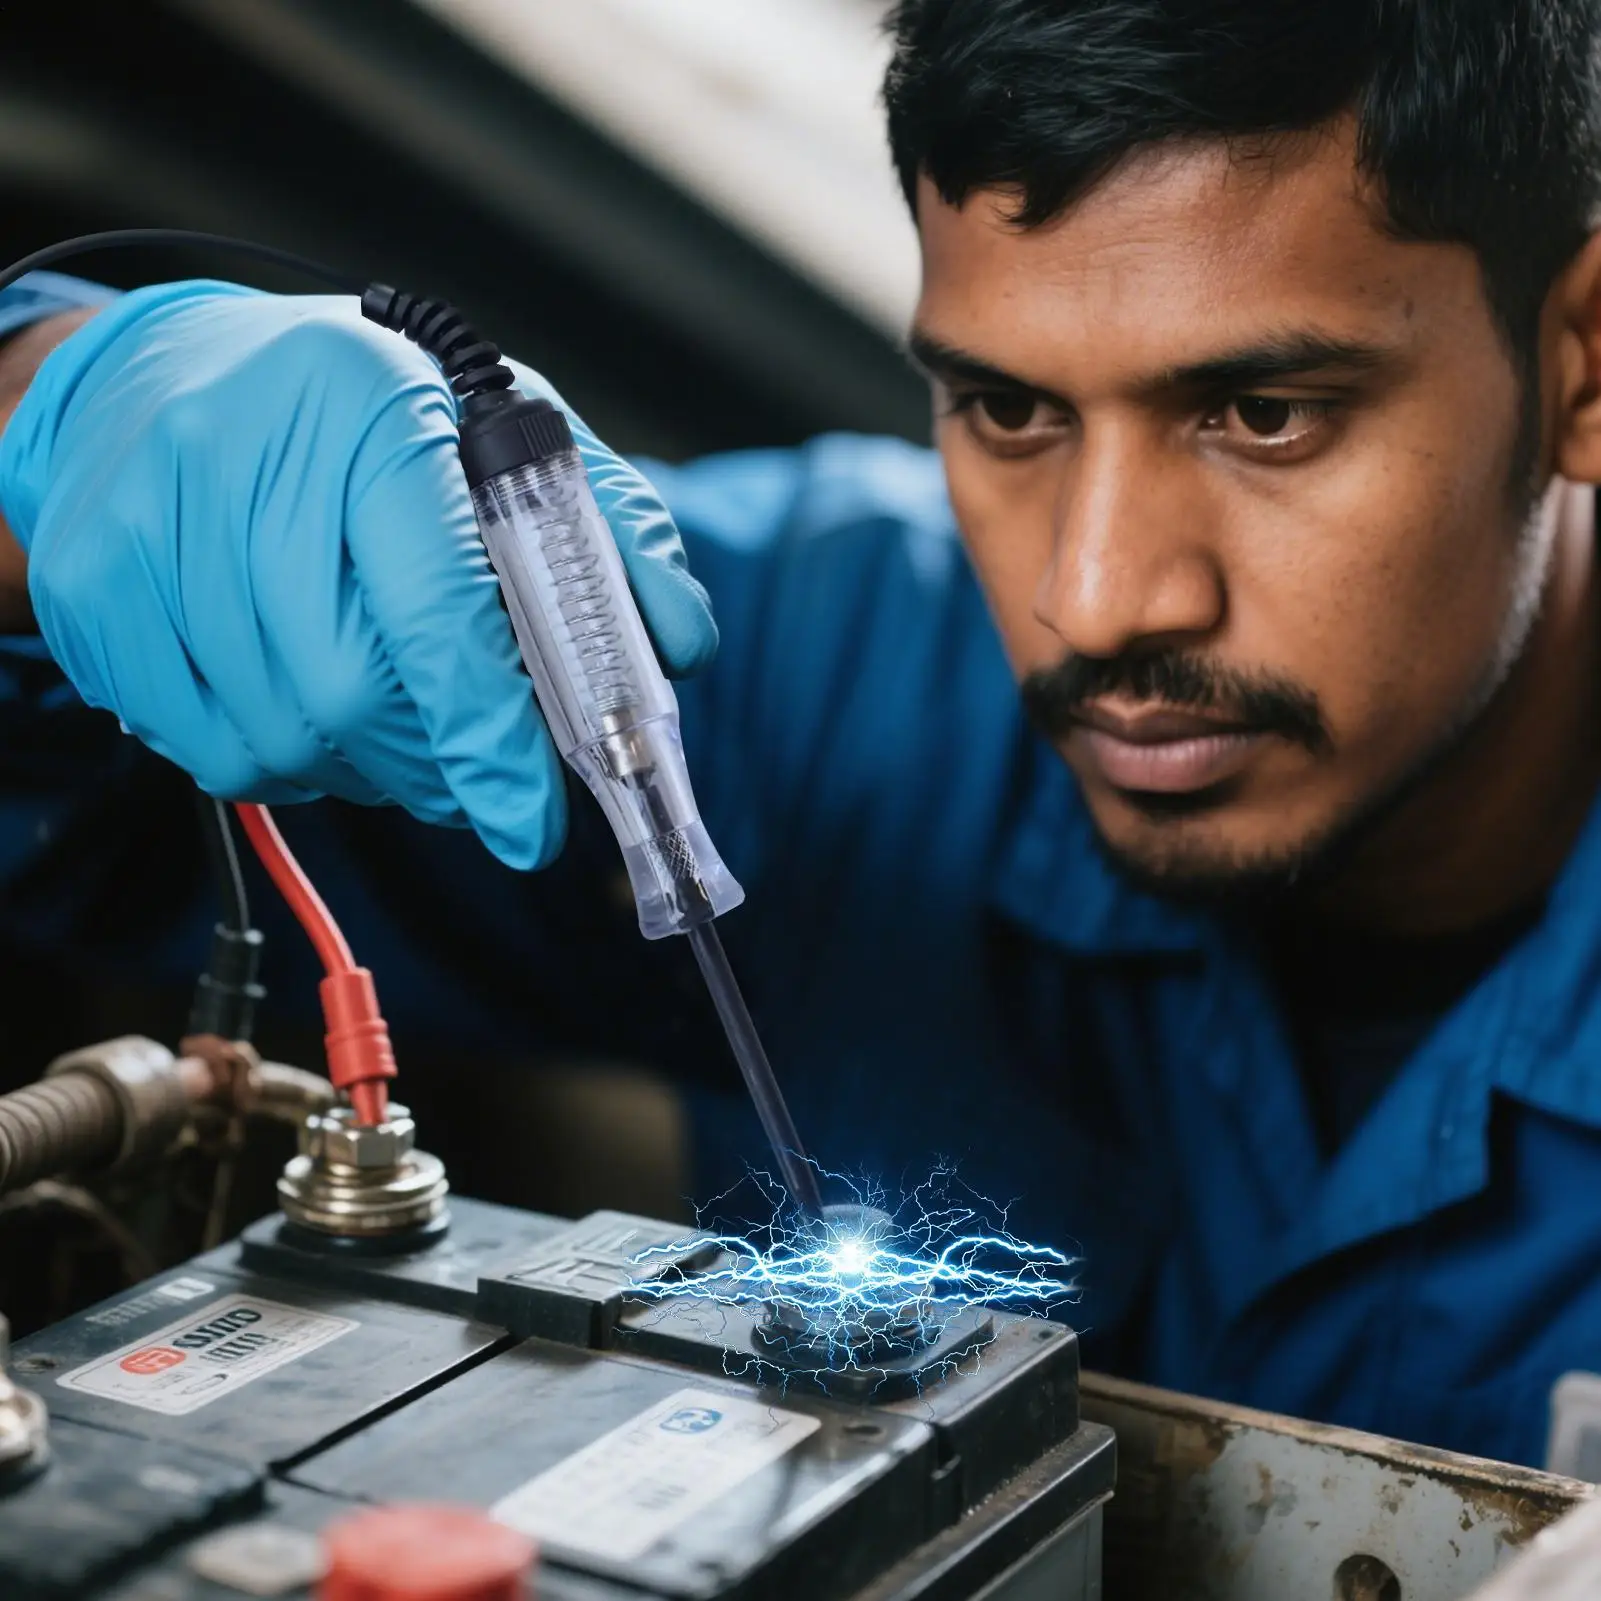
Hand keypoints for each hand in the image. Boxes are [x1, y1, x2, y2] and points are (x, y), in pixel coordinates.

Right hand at [0, 282, 716, 867]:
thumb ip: (606, 534)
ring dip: (367, 772)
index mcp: (370, 404)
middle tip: (481, 782)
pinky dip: (287, 765)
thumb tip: (678, 645)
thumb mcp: (501, 435)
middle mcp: (241, 455)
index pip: (437, 605)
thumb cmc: (362, 419)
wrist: (164, 380)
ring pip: (281, 737)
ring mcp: (147, 525)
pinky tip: (314, 714)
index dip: (491, 735)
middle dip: (436, 768)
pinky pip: (209, 748)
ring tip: (400, 735)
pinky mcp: (92, 593)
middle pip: (352, 693)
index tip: (532, 823)